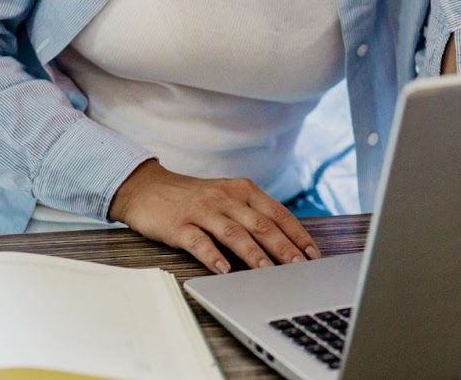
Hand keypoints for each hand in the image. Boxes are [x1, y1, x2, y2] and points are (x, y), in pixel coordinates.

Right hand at [109, 159, 320, 273]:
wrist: (146, 188)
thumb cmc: (192, 198)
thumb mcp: (227, 197)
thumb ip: (251, 214)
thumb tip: (283, 243)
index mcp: (243, 190)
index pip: (278, 213)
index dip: (297, 234)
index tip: (313, 254)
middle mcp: (226, 197)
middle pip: (261, 224)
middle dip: (284, 247)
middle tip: (300, 267)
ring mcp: (203, 210)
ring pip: (234, 233)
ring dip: (254, 254)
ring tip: (268, 272)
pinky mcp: (179, 224)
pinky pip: (199, 241)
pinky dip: (213, 256)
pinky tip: (224, 270)